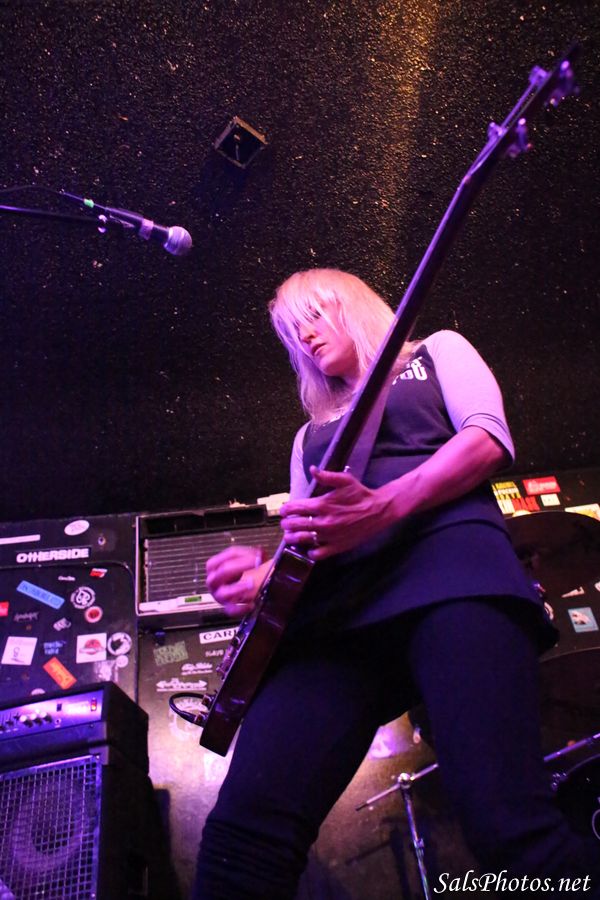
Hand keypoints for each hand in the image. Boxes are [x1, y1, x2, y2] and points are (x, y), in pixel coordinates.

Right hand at [206, 545, 268, 615]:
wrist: (237, 590)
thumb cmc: (238, 574)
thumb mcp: (244, 561)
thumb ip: (253, 555)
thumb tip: (261, 551)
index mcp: (215, 565)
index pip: (228, 555)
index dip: (244, 553)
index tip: (258, 554)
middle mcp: (214, 580)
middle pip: (224, 570)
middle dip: (242, 565)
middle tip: (257, 563)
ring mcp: (219, 594)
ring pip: (224, 592)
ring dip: (239, 587)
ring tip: (252, 583)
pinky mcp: (227, 607)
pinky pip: (231, 610)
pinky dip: (241, 608)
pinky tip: (251, 604)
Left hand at [279, 466, 397, 559]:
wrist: (378, 511)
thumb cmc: (360, 494)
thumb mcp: (344, 480)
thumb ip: (326, 476)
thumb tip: (312, 469)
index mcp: (322, 505)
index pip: (295, 508)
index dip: (285, 509)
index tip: (283, 510)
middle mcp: (323, 522)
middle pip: (295, 524)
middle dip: (286, 523)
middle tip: (285, 522)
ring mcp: (329, 536)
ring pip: (302, 539)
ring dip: (292, 538)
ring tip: (289, 536)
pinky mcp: (337, 546)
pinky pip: (318, 553)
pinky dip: (311, 551)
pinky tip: (309, 547)